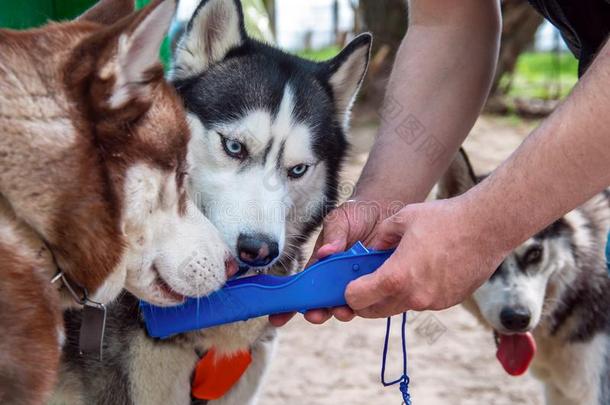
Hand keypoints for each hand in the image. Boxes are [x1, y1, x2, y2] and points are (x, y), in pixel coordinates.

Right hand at [269, 199, 400, 326]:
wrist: (385, 209)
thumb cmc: (357, 214)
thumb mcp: (339, 220)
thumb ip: (334, 235)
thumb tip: (325, 253)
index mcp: (321, 265)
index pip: (304, 286)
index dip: (291, 302)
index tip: (277, 317)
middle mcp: (337, 278)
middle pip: (323, 301)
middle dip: (317, 312)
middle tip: (315, 315)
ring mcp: (357, 282)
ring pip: (347, 304)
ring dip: (342, 311)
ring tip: (342, 311)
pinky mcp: (378, 283)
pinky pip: (372, 298)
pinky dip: (369, 302)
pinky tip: (368, 301)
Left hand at [346, 197, 505, 316]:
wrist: (486, 227)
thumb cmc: (443, 219)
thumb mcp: (401, 220)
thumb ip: (380, 238)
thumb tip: (372, 249)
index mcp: (396, 277)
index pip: (358, 299)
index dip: (349, 292)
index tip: (349, 283)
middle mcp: (413, 296)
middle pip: (375, 311)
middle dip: (365, 300)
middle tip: (364, 283)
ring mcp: (433, 302)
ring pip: (400, 306)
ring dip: (391, 295)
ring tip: (396, 270)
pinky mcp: (449, 301)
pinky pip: (422, 301)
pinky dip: (415, 291)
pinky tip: (423, 269)